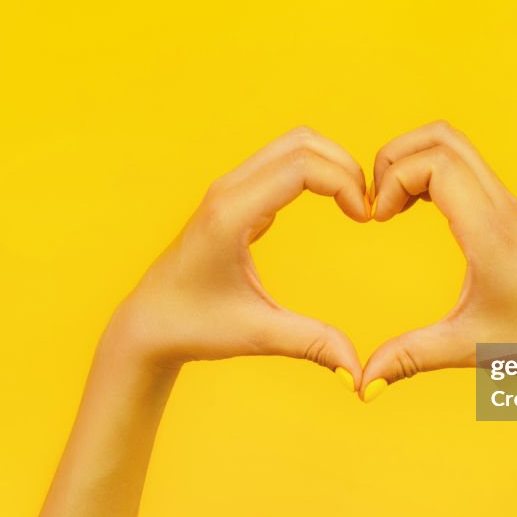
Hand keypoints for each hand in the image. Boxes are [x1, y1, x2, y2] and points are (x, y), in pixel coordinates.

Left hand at [108, 126, 368, 387]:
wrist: (148, 324)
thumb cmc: (194, 327)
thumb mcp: (257, 335)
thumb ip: (312, 345)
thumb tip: (359, 373)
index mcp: (231, 215)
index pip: (301, 167)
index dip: (344, 183)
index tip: (366, 219)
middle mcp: (229, 191)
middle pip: (301, 143)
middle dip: (345, 166)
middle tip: (367, 209)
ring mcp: (230, 190)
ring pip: (292, 146)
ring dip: (331, 165)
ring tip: (356, 206)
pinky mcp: (235, 198)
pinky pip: (282, 164)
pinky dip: (316, 173)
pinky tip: (334, 207)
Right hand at [361, 121, 516, 397]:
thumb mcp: (469, 348)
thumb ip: (409, 359)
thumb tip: (361, 385)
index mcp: (489, 231)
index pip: (435, 163)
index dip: (393, 178)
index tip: (375, 219)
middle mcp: (500, 206)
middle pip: (441, 137)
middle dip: (394, 156)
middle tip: (376, 203)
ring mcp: (507, 205)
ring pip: (455, 146)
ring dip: (413, 161)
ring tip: (391, 207)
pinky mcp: (509, 214)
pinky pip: (465, 168)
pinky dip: (430, 173)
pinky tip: (416, 213)